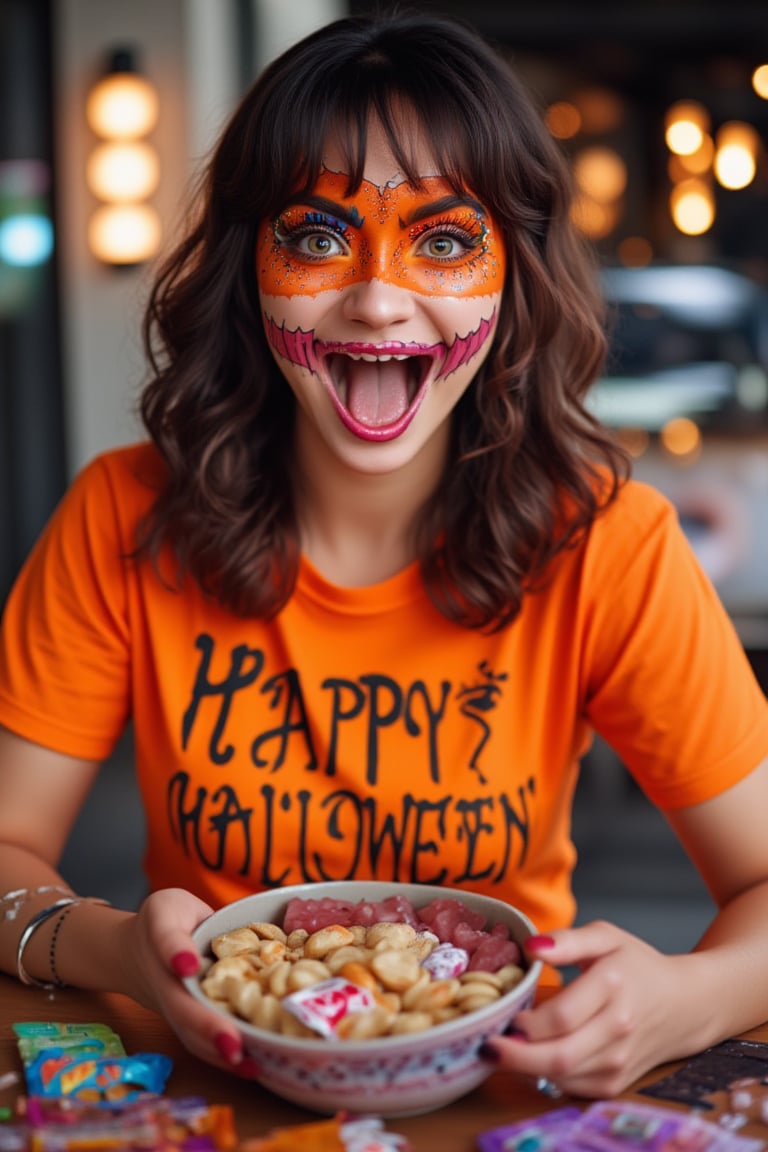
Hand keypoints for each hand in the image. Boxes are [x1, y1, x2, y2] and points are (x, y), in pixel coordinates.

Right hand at [115, 888, 259, 1076]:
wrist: (138, 950)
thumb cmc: (164, 921)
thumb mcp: (166, 909)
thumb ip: (175, 933)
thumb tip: (189, 963)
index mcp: (160, 944)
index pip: (167, 950)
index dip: (176, 955)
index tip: (188, 966)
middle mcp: (166, 985)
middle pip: (182, 1010)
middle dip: (207, 1029)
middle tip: (233, 1045)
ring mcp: (176, 1009)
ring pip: (192, 1036)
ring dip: (218, 1053)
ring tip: (252, 1065)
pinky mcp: (190, 1022)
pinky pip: (204, 1042)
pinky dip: (226, 1057)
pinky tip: (255, 1066)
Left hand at [483, 920, 695, 1097]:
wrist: (684, 1004)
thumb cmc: (637, 965)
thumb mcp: (605, 937)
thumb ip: (567, 939)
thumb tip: (532, 946)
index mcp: (613, 986)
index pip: (561, 1016)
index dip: (526, 1020)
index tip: (505, 1013)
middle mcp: (618, 1029)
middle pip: (559, 1056)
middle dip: (516, 1057)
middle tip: (487, 1046)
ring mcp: (619, 1061)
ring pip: (562, 1076)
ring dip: (526, 1068)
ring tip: (504, 1049)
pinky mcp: (616, 1082)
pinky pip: (572, 1088)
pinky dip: (546, 1077)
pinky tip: (532, 1058)